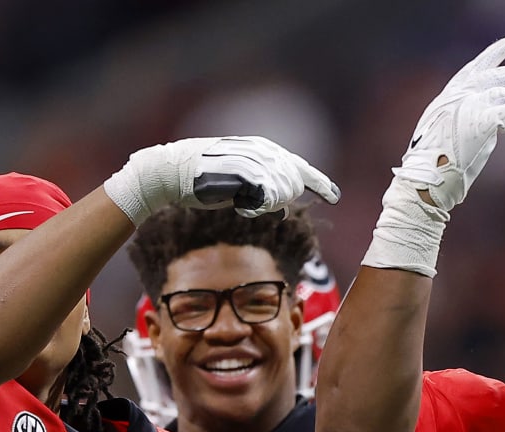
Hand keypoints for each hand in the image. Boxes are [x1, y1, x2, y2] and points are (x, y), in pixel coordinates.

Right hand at [105, 136, 339, 227]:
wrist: (169, 172)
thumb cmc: (201, 180)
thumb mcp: (238, 181)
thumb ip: (262, 188)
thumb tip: (283, 208)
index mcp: (262, 149)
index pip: (299, 166)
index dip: (319, 182)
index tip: (335, 197)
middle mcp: (260, 150)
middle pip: (293, 184)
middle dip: (281, 199)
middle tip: (252, 204)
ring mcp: (251, 159)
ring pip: (282, 191)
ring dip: (267, 205)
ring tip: (243, 204)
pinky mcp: (241, 172)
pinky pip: (266, 198)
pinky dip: (257, 207)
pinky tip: (241, 208)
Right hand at [396, 33, 504, 211]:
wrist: (428, 180)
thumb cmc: (439, 165)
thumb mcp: (453, 133)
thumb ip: (475, 119)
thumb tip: (502, 122)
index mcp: (450, 96)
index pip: (476, 68)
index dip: (494, 53)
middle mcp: (459, 95)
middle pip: (495, 74)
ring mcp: (469, 106)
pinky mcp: (480, 120)